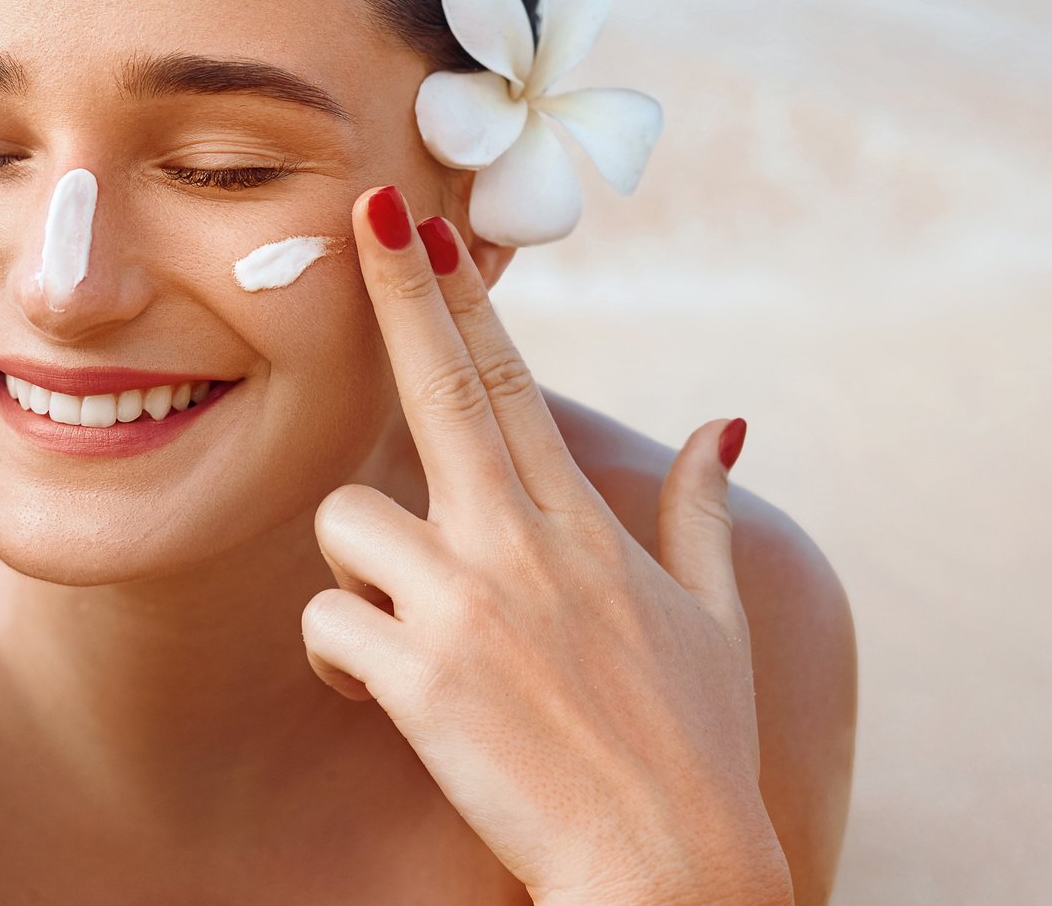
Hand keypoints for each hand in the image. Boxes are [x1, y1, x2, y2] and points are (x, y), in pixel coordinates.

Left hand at [300, 185, 791, 905]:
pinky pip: (328, 623)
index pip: (510, 382)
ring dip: (353, 567)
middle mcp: (521, 544)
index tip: (430, 228)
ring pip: (348, 521)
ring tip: (398, 633)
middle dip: (398, 291)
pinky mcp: (420, 674)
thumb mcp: (714, 621)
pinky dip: (338, 656)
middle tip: (364, 212)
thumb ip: (699, 513)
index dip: (465, 298)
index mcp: (580, 525)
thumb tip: (723, 424)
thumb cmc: (694, 751)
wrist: (670, 870)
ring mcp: (468, 604)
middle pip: (440, 386)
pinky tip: (379, 696)